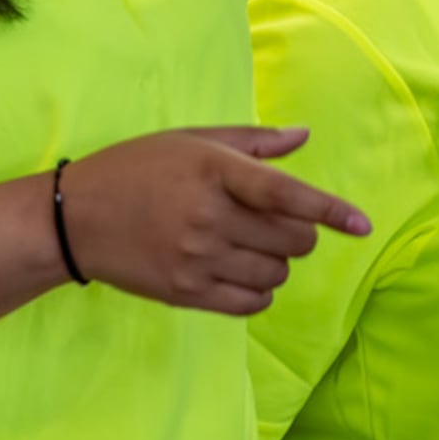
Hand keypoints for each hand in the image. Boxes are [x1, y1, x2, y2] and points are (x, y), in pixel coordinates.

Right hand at [57, 126, 369, 316]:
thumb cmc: (136, 168)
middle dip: (299, 233)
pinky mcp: (186, 293)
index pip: (287, 194)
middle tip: (275, 223)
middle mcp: (209, 217)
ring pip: (276, 273)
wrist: (77, 219)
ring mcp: (198, 259)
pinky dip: (260, 291)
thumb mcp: (191, 140)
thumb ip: (252, 142)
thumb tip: (303, 137)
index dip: (330, 210)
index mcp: (214, 172)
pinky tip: (243, 272)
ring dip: (277, 261)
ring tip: (249, 245)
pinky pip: (251, 302)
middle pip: (292, 239)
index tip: (361, 225)